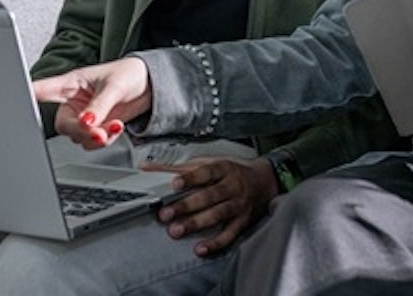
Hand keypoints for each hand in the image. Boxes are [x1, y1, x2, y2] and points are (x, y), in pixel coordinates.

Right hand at [32, 57, 151, 148]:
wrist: (151, 85)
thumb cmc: (129, 75)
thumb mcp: (114, 87)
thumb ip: (99, 106)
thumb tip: (86, 123)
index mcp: (71, 84)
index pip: (42, 91)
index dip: (27, 98)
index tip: (18, 102)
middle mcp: (73, 102)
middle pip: (63, 125)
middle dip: (82, 131)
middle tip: (97, 133)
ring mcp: (83, 116)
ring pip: (79, 137)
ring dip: (97, 137)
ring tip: (114, 126)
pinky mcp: (96, 127)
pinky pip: (93, 142)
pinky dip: (106, 139)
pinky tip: (117, 127)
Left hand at [144, 156, 278, 255]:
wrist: (265, 182)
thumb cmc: (231, 172)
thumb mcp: (209, 163)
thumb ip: (178, 167)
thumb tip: (148, 167)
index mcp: (224, 169)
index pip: (206, 172)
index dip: (190, 178)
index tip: (175, 183)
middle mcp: (232, 186)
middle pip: (209, 196)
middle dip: (186, 205)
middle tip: (166, 214)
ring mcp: (239, 205)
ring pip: (218, 215)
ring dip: (196, 223)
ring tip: (177, 231)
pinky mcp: (243, 222)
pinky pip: (229, 234)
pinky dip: (215, 243)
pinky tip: (200, 248)